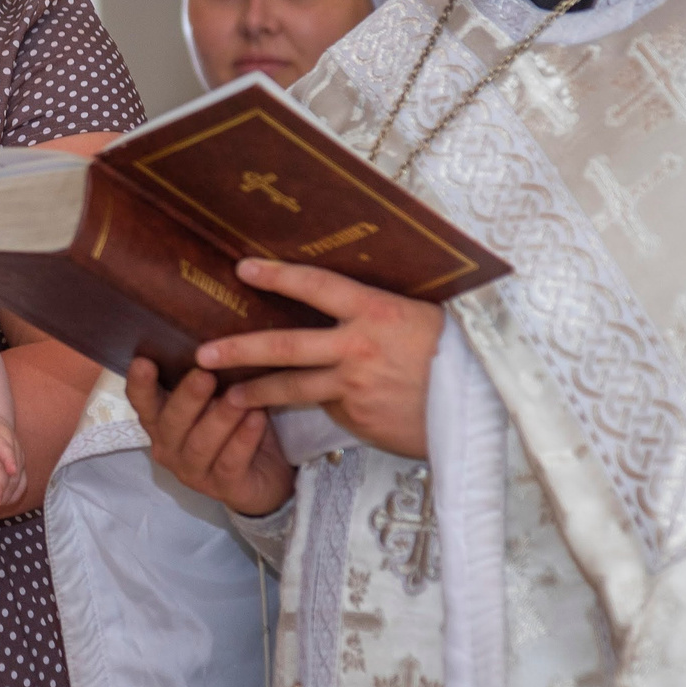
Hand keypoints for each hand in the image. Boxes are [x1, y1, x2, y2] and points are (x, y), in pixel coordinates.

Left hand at [0, 411, 25, 519]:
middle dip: (1, 490)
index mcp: (0, 440)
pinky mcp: (20, 471)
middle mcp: (14, 452)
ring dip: (5, 499)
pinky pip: (20, 486)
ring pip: (17, 483)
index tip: (12, 471)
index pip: (6, 450)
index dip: (10, 460)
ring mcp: (19, 462)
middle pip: (10, 474)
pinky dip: (11, 498)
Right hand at [128, 358, 295, 515]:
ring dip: (220, 418)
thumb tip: (214, 339)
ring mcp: (194, 472)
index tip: (143, 361)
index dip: (139, 384)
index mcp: (162, 422)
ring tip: (239, 396)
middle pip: (170, 424)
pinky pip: (230, 463)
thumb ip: (208, 376)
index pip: (142, 403)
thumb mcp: (219, 398)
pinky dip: (243, 439)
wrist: (267, 475)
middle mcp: (169, 448)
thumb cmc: (236, 426)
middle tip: (204, 375)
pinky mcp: (224, 489)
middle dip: (187, 399)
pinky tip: (258, 419)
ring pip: (200, 445)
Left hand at [197, 258, 441, 458]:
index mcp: (376, 312)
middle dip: (239, 349)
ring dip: (255, 393)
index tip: (244, 267)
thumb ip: (376, 313)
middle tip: (202, 353)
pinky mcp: (358, 419)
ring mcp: (355, 387)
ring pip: (292, 388)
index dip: (278, 275)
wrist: (483, 406)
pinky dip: (320, 406)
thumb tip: (343, 305)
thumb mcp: (420, 317)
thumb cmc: (456, 354)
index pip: (317, 287)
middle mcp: (358, 348)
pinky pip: (329, 409)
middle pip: (285, 346)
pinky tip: (325, 405)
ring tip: (228, 397)